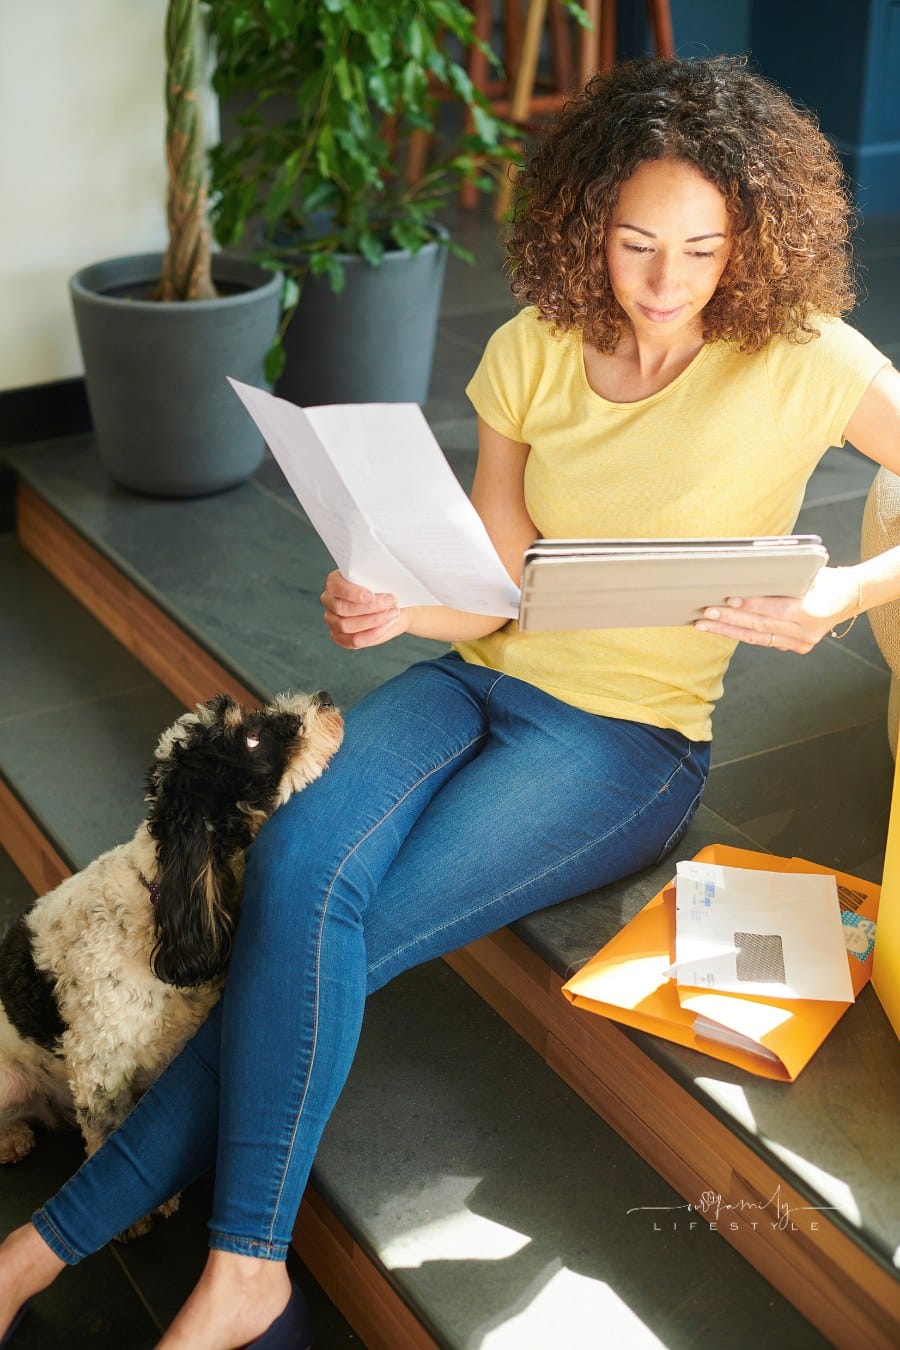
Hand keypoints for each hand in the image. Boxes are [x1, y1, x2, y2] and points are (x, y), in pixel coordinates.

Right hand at [320, 571, 405, 648]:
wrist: (393, 606)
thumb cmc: (385, 590)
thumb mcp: (381, 580)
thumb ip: (375, 579)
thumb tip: (381, 579)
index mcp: (335, 582)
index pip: (335, 587)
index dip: (352, 593)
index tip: (370, 596)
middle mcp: (330, 601)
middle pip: (341, 608)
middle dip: (369, 607)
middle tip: (391, 601)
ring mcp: (333, 621)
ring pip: (346, 625)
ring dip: (373, 620)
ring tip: (392, 613)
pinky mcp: (341, 638)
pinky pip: (353, 640)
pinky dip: (372, 634)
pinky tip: (386, 625)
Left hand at [694, 566, 861, 653]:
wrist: (849, 597)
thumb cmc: (826, 580)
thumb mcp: (809, 573)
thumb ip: (783, 579)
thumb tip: (747, 574)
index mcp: (812, 611)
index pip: (774, 610)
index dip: (750, 605)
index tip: (728, 599)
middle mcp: (806, 632)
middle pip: (760, 626)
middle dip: (730, 619)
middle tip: (706, 613)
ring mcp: (801, 643)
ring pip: (757, 637)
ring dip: (727, 630)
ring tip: (705, 624)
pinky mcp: (796, 647)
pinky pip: (762, 641)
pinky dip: (740, 633)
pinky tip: (722, 628)